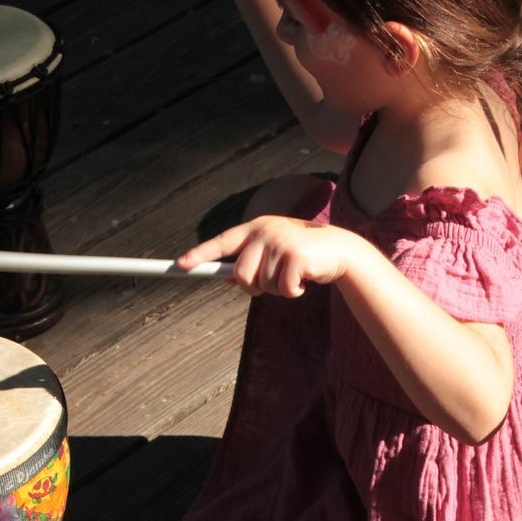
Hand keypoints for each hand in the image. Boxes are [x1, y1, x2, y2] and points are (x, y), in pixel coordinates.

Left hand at [178, 215, 360, 297]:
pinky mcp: (296, 255)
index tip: (181, 265)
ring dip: (278, 290)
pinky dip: (293, 292)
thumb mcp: (273, 255)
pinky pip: (283, 289)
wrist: (340, 250)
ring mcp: (280, 241)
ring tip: (293, 276)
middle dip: (254, 287)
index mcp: (256, 228)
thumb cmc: (302, 255)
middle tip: (271, 284)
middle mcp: (265, 231)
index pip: (222, 242)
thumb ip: (250, 263)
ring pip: (262, 285)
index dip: (201, 254)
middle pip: (240, 274)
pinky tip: (305, 281)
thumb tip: (223, 278)